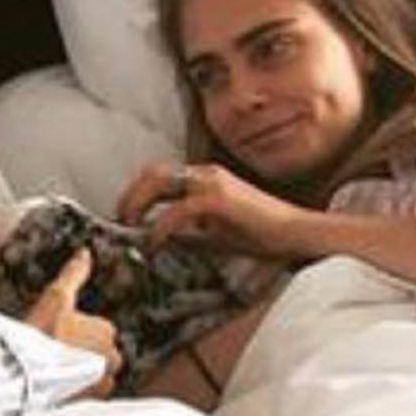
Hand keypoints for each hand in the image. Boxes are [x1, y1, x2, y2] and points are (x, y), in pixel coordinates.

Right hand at [24, 246, 121, 397]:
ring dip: (81, 374)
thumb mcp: (57, 296)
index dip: (77, 331)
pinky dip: (76, 392)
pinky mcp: (91, 403)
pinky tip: (57, 387)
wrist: (24, 375)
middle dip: (84, 354)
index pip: (100, 329)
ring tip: (55, 370)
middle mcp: (112, 358)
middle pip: (100, 353)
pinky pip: (87, 395)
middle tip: (55, 352)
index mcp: (107, 331)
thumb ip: (74, 274)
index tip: (58, 334)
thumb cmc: (41, 333)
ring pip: (94, 375)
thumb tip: (85, 252)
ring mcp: (102, 383)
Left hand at [117, 161, 306, 259]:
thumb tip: (159, 240)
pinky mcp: (219, 199)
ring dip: (137, 204)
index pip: (161, 175)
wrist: (296, 234)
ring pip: (158, 181)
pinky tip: (156, 244)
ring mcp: (212, 183)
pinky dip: (160, 228)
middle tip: (120, 222)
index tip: (126, 217)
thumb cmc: (262, 235)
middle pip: (152, 172)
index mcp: (206, 178)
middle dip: (130, 196)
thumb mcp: (216, 234)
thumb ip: (188, 233)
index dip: (137, 193)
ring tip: (129, 228)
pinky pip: (178, 210)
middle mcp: (206, 173)